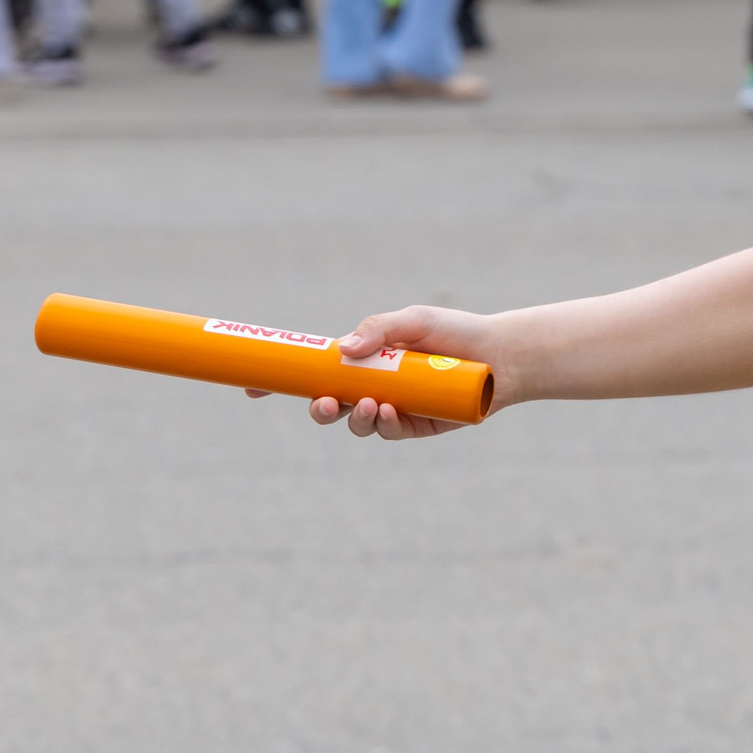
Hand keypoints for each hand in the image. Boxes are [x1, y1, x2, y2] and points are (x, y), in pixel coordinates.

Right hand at [248, 304, 506, 439]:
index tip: (252, 387)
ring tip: (371, 404)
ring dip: (355, 417)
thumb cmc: (455, 333)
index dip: (285, 380)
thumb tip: (343, 351)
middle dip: (317, 408)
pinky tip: (391, 412)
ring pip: (356, 422)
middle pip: (330, 403)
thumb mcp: (414, 321)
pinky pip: (388, 431)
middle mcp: (373, 385)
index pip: (316, 371)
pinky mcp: (414, 426)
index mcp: (364, 359)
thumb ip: (379, 329)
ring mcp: (392, 408)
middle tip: (323, 403)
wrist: (500, 356)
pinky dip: (383, 425)